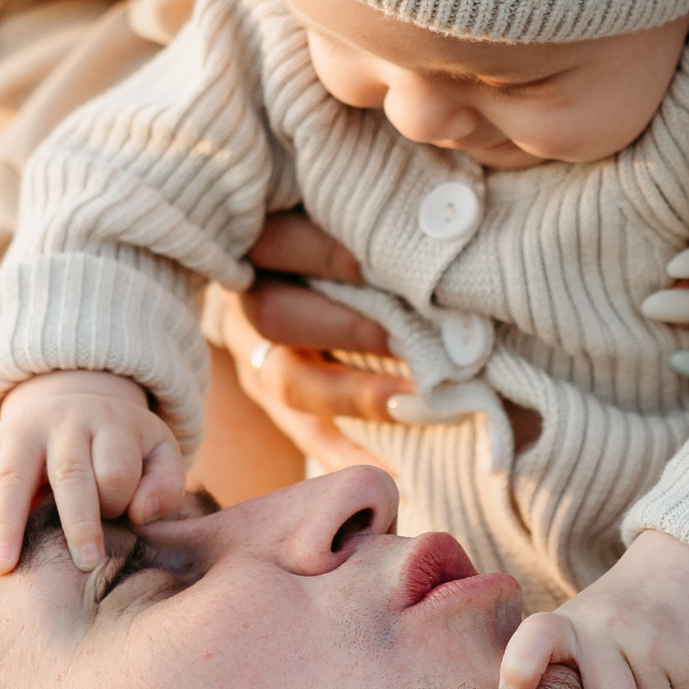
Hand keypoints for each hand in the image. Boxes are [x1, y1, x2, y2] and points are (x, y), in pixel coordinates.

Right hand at [0, 372, 186, 572]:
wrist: (74, 409)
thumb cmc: (123, 451)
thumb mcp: (157, 457)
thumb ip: (164, 486)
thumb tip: (140, 514)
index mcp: (111, 424)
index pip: (116, 469)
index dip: (117, 502)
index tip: (119, 524)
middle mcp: (65, 423)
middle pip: (70, 473)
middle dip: (78, 522)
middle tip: (84, 566)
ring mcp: (22, 432)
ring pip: (13, 477)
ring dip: (5, 524)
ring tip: (1, 568)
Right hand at [230, 215, 405, 458]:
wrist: (264, 268)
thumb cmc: (321, 232)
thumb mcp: (324, 212)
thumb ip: (361, 216)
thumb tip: (443, 214)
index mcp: (256, 240)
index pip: (282, 242)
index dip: (333, 254)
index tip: (398, 260)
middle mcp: (245, 299)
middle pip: (277, 315)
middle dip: (350, 328)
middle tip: (415, 335)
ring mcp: (251, 355)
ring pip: (290, 382)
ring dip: (357, 394)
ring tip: (418, 403)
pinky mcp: (269, 397)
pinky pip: (304, 432)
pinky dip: (348, 455)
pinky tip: (393, 476)